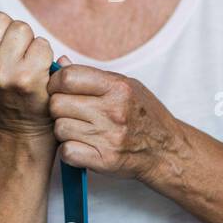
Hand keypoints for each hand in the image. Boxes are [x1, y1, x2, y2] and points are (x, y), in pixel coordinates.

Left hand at [47, 55, 179, 178]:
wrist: (167, 150)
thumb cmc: (144, 115)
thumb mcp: (126, 86)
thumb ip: (92, 76)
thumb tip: (59, 63)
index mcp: (117, 87)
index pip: (67, 77)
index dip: (55, 83)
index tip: (59, 89)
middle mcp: (114, 111)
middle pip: (57, 104)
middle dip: (58, 108)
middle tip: (70, 112)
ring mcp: (109, 137)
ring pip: (59, 128)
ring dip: (64, 130)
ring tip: (79, 130)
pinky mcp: (105, 160)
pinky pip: (67, 152)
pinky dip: (69, 150)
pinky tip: (81, 146)